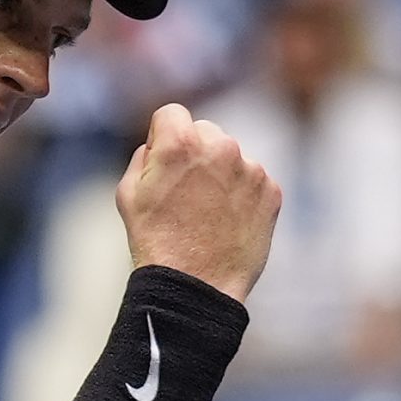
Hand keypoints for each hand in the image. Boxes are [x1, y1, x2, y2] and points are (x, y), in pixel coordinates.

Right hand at [115, 102, 281, 302]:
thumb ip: (144, 156)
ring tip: (206, 215)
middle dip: (195, 153)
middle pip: (205, 132)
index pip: (172, 114)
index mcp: (181, 143)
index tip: (163, 161)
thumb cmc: (155, 243)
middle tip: (185, 194)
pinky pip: (253, 181)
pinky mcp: (272, 191)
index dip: (163, 137)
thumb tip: (159, 145)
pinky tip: (226, 223)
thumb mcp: (128, 194)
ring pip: (231, 157)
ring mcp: (251, 169)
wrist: (197, 287)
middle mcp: (221, 147)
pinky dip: (242, 196)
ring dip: (220, 175)